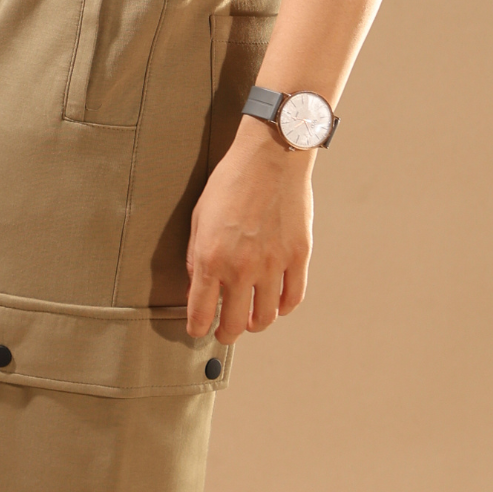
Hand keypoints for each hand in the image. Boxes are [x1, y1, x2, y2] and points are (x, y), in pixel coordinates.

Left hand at [186, 116, 313, 343]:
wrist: (271, 156)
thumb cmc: (231, 181)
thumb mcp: (199, 218)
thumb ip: (195, 257)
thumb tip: (197, 286)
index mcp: (210, 259)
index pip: (200, 313)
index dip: (197, 329)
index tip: (198, 331)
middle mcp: (240, 268)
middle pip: (233, 325)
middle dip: (226, 334)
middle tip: (225, 332)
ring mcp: (272, 265)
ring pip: (265, 318)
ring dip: (255, 325)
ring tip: (251, 321)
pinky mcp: (297, 257)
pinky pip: (293, 298)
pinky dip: (283, 308)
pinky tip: (277, 305)